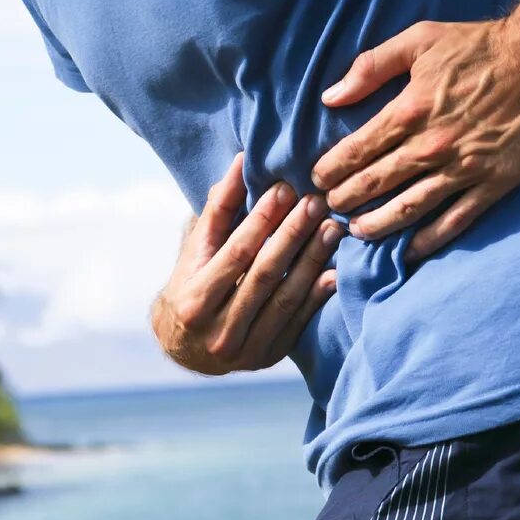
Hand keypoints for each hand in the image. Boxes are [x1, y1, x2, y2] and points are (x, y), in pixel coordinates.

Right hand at [153, 153, 340, 375]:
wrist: (185, 347)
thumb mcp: (196, 249)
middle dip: (293, 235)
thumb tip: (242, 162)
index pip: (236, 254)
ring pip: (285, 299)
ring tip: (332, 228)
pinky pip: (297, 323)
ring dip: (312, 261)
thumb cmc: (191, 285)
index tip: (285, 189)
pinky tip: (334, 272)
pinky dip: (317, 296)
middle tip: (317, 203)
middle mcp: (217, 330)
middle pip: (264, 275)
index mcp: (194, 300)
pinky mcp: (266, 358)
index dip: (262, 220)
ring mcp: (244, 350)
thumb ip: (219, 209)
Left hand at [311, 18, 519, 260]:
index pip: (356, 151)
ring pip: (409, 207)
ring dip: (378, 224)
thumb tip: (330, 96)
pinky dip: (429, 239)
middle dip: (346, 200)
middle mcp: (431, 145)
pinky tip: (409, 251)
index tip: (319, 180)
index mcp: (409, 111)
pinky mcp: (493, 183)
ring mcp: (463, 167)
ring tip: (357, 232)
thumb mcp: (421, 40)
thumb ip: (371, 66)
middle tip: (330, 209)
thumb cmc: (482, 45)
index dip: (331, 170)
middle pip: (376, 183)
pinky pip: (456, 219)